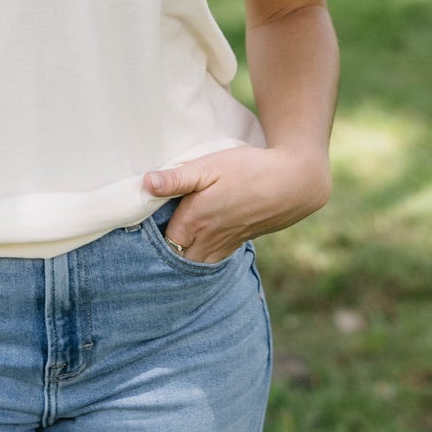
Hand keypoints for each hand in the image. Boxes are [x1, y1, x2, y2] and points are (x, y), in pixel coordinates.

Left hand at [141, 143, 330, 264]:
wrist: (293, 182)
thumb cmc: (248, 170)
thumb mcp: (209, 166)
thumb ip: (176, 178)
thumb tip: (145, 184)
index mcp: (195, 222)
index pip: (161, 242)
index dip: (148, 237)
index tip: (139, 226)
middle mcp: (208, 240)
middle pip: (176, 260)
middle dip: (162, 255)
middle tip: (150, 240)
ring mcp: (225, 244)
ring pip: (195, 264)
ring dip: (181, 259)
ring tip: (170, 246)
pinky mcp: (239, 242)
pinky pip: (212, 261)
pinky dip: (200, 258)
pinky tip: (196, 245)